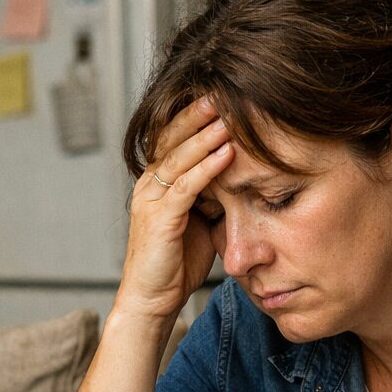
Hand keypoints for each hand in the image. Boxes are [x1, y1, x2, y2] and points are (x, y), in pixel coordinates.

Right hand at [117, 97, 233, 319]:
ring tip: (228, 115)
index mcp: (156, 182)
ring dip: (205, 135)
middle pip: (171, 138)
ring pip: (178, 158)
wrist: (152, 300)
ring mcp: (150, 201)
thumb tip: (243, 173)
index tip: (222, 96)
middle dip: (197, 114)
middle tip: (222, 91)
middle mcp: (148, 185)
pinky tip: (227, 153)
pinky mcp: (159, 219)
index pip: (173, 138)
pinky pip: (184, 186)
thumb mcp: (201, 219)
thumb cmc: (176, 262)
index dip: (195, 117)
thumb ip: (213, 194)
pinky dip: (206, 168)